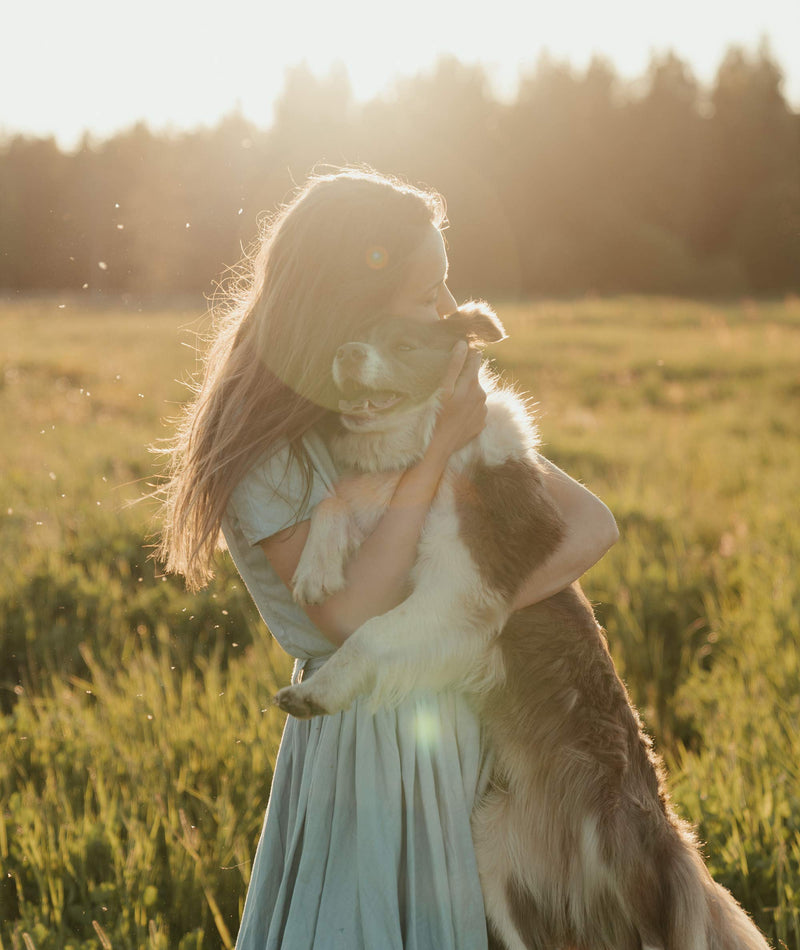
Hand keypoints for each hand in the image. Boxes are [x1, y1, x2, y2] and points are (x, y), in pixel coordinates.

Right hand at [428, 342, 487, 460]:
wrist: (438, 449)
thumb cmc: (435, 416)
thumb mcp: (442, 389)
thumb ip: (454, 365)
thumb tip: (463, 343)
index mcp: (472, 383)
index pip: (475, 358)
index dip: (466, 355)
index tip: (456, 355)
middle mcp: (481, 395)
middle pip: (473, 377)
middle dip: (462, 377)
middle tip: (446, 385)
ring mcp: (483, 411)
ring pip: (474, 393)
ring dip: (464, 394)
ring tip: (448, 403)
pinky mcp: (480, 423)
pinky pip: (474, 410)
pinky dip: (466, 409)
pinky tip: (454, 415)